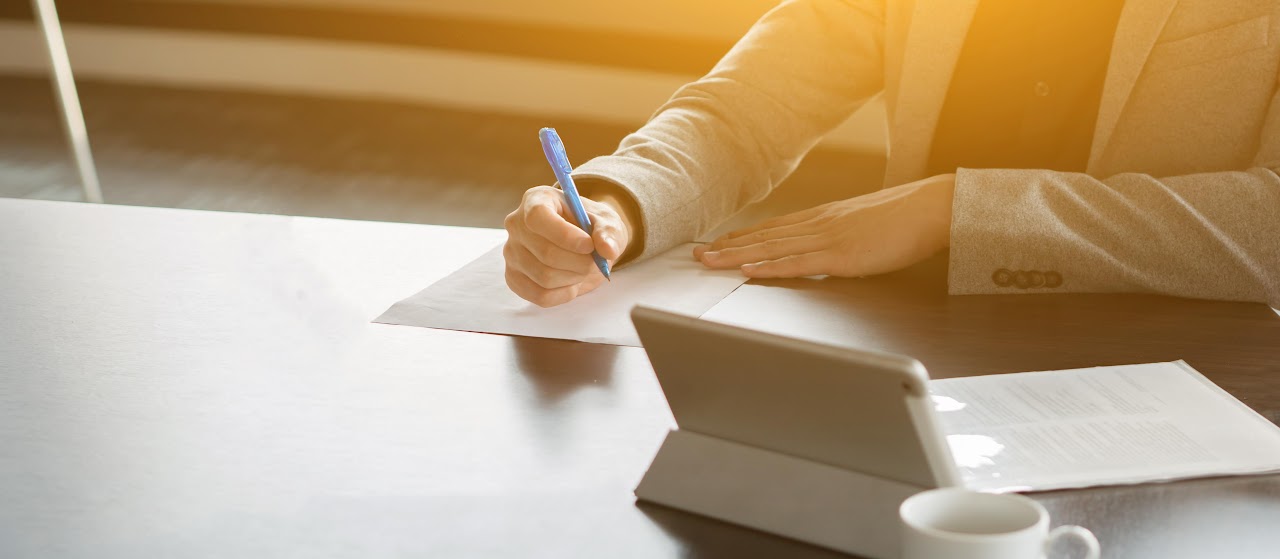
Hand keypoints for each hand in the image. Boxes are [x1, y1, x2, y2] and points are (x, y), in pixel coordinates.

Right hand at [503, 186, 632, 306]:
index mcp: (536, 200)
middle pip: (545, 252)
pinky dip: (563, 294)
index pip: (538, 217)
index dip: (565, 235)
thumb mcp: (606, 222)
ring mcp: (512, 252)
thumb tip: (607, 249)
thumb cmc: (591, 227)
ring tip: (583, 268)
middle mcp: (516, 224)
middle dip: (579, 262)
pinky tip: (571, 282)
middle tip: (595, 261)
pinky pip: (540, 296)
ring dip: (574, 278)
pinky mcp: (514, 277)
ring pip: (544, 277)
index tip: (589, 245)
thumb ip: (609, 232)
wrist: (583, 244)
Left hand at [694, 174, 954, 277]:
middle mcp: (819, 224)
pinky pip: (798, 263)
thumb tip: (827, 249)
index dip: (742, 236)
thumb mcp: (865, 225)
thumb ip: (842, 235)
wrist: (933, 208)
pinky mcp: (842, 255)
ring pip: (772, 248)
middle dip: (727, 246)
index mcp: (824, 217)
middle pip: (764, 236)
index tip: (716, 243)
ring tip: (708, 262)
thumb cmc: (906, 219)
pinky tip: (748, 271)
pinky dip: (769, 267)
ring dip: (737, 256)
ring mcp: (828, 239)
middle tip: (696, 254)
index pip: (774, 228)